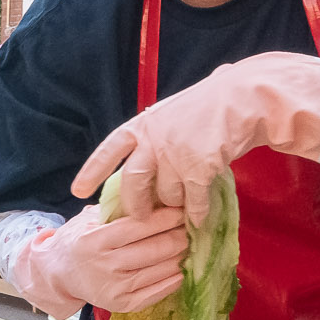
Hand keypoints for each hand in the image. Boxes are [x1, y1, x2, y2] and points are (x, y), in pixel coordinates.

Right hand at [26, 206, 190, 314]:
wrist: (58, 274)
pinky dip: (173, 281)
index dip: (165, 217)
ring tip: (192, 245)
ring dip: (180, 257)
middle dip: (178, 236)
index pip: (138, 226)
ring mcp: (113, 288)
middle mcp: (104, 265)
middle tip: (193, 226)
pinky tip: (183, 269)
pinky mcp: (121, 305)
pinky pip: (155, 293)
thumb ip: (116, 209)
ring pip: (158, 270)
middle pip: (153, 249)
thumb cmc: (78, 240)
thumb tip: (154, 194)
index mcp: (95, 240)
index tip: (182, 209)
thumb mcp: (89, 219)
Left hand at [72, 53, 319, 226]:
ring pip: (166, 195)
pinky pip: (192, 202)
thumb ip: (154, 137)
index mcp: (142, 125)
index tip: (78, 191)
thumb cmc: (209, 106)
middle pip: (134, 184)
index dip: (92, 171)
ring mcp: (174, 155)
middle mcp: (152, 141)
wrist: (242, 99)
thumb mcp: (171, 115)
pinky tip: (199, 220)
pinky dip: (195, 214)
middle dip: (135, 206)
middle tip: (139, 217)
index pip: (109, 150)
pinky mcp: (198, 168)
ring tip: (182, 206)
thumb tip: (143, 164)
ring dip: (174, 205)